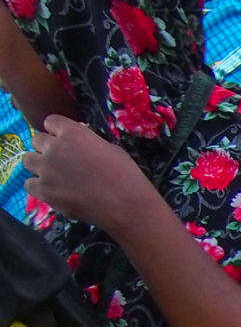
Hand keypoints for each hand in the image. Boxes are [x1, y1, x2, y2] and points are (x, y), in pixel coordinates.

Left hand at [24, 115, 154, 232]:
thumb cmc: (126, 175)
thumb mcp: (110, 149)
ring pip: (28, 160)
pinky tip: (53, 191)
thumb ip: (88, 143)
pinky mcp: (43, 190)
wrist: (125, 205)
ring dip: (38, 165)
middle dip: (47, 148)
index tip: (65, 141)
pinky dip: (39, 187)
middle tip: (61, 161)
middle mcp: (54, 147)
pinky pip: (29, 184)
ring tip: (53, 176)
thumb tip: (79, 146)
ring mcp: (45, 169)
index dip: (57, 131)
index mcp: (72, 132)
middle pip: (37, 140)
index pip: (50, 121)